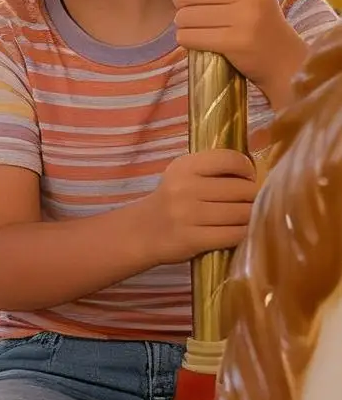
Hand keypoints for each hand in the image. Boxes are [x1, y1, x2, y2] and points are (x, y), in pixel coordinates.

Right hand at [142, 148, 258, 263]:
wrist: (142, 232)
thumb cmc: (172, 202)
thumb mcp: (184, 176)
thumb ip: (214, 171)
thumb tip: (259, 176)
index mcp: (185, 167)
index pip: (230, 159)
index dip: (248, 170)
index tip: (247, 179)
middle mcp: (185, 187)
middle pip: (243, 189)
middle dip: (254, 197)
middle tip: (249, 202)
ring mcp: (188, 214)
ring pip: (242, 213)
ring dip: (251, 217)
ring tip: (244, 218)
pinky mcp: (192, 239)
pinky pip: (234, 235)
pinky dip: (243, 233)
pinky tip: (237, 231)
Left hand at [174, 0, 306, 106]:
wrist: (281, 56)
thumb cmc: (256, 19)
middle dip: (182, 4)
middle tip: (195, 11)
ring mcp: (245, 18)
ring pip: (185, 16)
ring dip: (184, 24)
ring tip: (199, 27)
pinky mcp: (236, 42)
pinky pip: (188, 37)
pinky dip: (187, 39)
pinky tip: (200, 40)